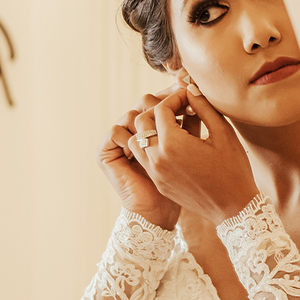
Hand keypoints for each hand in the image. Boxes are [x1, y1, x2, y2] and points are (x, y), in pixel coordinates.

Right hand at [97, 86, 189, 229]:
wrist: (164, 211)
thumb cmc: (186, 182)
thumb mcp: (192, 143)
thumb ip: (191, 119)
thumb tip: (193, 88)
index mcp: (152, 130)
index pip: (158, 102)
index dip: (171, 94)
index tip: (188, 89)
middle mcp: (134, 134)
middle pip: (143, 104)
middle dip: (160, 102)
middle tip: (179, 101)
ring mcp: (119, 144)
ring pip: (131, 115)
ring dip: (147, 116)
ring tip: (166, 121)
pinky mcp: (106, 155)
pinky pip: (116, 132)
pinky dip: (130, 132)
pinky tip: (149, 138)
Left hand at [128, 85, 259, 225]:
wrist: (232, 208)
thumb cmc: (233, 169)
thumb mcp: (223, 133)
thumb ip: (203, 107)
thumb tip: (191, 89)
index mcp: (172, 144)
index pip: (161, 109)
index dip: (175, 97)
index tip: (189, 96)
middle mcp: (157, 158)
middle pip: (141, 121)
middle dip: (158, 109)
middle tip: (179, 107)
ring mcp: (155, 172)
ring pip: (137, 140)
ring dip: (150, 128)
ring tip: (172, 124)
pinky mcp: (157, 182)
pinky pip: (143, 157)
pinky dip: (151, 145)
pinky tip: (171, 142)